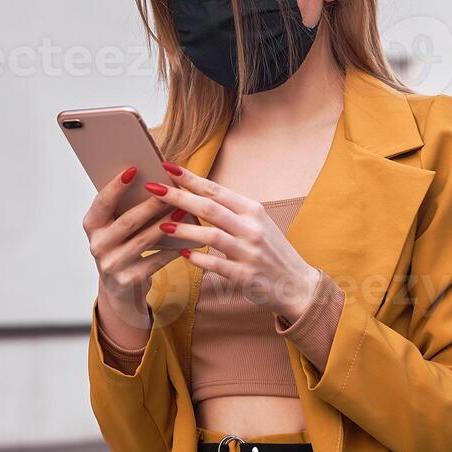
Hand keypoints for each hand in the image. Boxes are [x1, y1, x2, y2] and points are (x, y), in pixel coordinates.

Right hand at [85, 166, 183, 333]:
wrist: (119, 289)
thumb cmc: (122, 246)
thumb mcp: (116, 227)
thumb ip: (126, 207)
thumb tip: (154, 180)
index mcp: (91, 225)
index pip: (102, 202)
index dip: (116, 186)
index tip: (134, 168)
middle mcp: (97, 244)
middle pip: (127, 221)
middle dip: (151, 205)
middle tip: (171, 189)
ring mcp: (110, 264)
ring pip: (143, 240)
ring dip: (166, 225)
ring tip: (184, 211)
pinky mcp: (127, 280)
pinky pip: (154, 261)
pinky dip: (172, 250)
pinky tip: (186, 239)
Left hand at [145, 162, 322, 323]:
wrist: (297, 284)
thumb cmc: (271, 250)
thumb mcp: (257, 223)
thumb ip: (231, 210)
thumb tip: (198, 194)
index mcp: (252, 210)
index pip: (216, 190)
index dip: (190, 178)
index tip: (167, 167)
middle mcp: (251, 227)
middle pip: (210, 207)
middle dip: (179, 197)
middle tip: (154, 189)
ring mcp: (249, 252)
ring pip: (211, 235)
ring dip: (184, 229)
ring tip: (160, 225)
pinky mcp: (245, 275)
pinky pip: (216, 265)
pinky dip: (198, 259)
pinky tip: (182, 254)